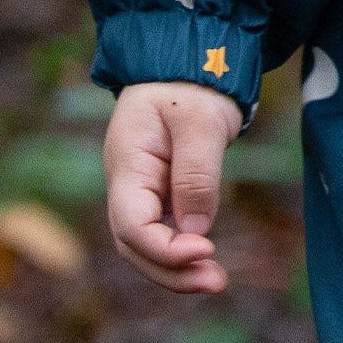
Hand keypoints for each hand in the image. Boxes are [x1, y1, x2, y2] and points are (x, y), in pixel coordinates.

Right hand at [105, 80, 242, 293]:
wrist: (189, 59)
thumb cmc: (192, 82)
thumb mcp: (199, 120)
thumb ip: (196, 174)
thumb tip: (195, 231)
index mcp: (126, 164)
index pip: (132, 225)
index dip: (164, 248)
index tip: (204, 250)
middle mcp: (126, 183)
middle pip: (135, 245)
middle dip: (170, 271)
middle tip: (216, 283)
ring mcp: (141, 189)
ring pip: (146, 244)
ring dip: (177, 268)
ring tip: (216, 282)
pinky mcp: (160, 191)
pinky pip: (163, 230)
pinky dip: (182, 251)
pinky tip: (206, 263)